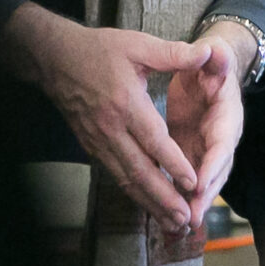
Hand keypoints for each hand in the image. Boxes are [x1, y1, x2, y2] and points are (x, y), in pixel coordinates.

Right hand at [0, 5, 207, 233]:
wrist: (56, 59)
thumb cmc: (100, 50)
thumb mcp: (138, 45)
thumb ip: (173, 53)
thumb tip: (208, 53)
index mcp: (126, 103)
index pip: (152, 140)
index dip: (172, 163)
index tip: (192, 183)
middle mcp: (111, 128)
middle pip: (139, 170)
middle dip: (163, 197)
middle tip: (184, 217)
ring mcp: (99, 141)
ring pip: (126, 179)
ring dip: (149, 202)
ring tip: (172, 221)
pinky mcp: (92, 147)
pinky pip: (115, 175)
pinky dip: (134, 192)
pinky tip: (149, 205)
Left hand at [169, 24, 250, 222]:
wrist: (211, 73)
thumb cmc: (211, 65)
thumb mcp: (213, 57)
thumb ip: (215, 57)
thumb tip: (216, 51)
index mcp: (227, 117)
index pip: (222, 144)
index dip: (212, 164)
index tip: (200, 183)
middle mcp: (222, 139)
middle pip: (217, 173)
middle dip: (204, 196)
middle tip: (191, 217)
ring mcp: (208, 151)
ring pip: (203, 184)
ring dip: (193, 205)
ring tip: (179, 227)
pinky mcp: (193, 157)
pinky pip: (188, 183)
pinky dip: (180, 200)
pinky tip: (168, 221)